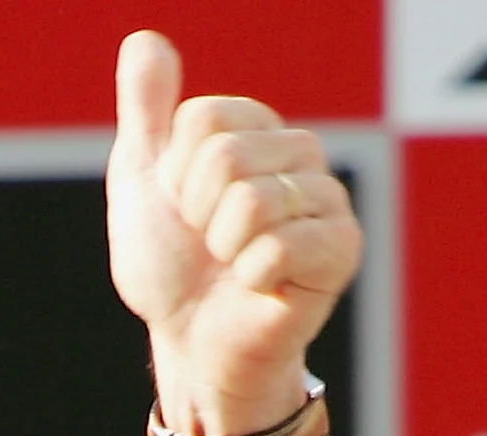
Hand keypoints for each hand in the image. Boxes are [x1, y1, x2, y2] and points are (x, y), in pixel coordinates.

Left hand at [107, 30, 359, 435]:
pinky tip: (260, 288)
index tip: (185, 209)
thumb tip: (145, 41)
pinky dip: (251, 276)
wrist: (190, 343)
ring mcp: (328, 203)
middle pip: (226, 155)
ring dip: (223, 247)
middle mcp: (303, 156)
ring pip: (252, 201)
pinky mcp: (342, 252)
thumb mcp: (143, 179)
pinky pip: (279, 247)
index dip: (175, 175)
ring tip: (234, 265)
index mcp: (259, 129)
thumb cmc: (172, 268)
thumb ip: (146, 110)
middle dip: (196, 213)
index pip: (203, 121)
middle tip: (210, 245)